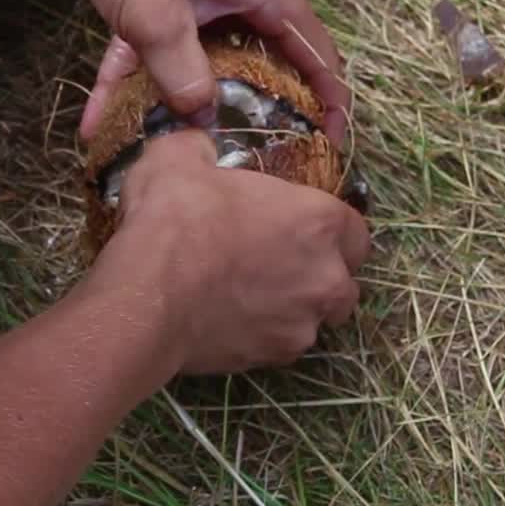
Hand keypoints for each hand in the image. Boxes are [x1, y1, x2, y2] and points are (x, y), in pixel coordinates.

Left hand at [34, 0, 349, 144]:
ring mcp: (203, 3)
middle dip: (253, 116)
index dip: (328, 103)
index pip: (316, 55)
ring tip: (177, 159)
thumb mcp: (161, 21)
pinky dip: (129, 82)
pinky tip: (97, 124)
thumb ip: (186, 77)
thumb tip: (204, 121)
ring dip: (182, 107)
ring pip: (204, 66)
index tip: (326, 149)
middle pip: (263, 68)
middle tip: (248, 166)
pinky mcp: (164, 6)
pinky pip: (155, 55)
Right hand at [106, 129, 370, 374]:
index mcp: (319, 220)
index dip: (330, 231)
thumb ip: (202, 149)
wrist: (148, 293)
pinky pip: (280, 346)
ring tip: (249, 297)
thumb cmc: (175, 218)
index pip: (356, 231)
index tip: (302, 229)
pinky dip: (262, 335)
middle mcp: (326, 276)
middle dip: (319, 276)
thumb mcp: (181, 157)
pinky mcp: (273, 358)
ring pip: (314, 319)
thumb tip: (198, 147)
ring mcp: (303, 323)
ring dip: (292, 309)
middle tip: (276, 265)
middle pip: (343, 282)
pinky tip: (228, 322)